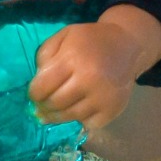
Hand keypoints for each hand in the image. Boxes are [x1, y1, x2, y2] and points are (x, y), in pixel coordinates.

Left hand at [27, 7, 160, 137]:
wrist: (126, 44)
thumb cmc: (90, 40)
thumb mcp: (63, 36)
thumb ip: (45, 56)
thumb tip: (37, 85)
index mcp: (72, 59)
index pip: (42, 87)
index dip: (34, 93)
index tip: (34, 94)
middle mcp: (88, 80)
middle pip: (55, 104)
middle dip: (44, 106)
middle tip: (42, 106)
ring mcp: (103, 97)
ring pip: (70, 116)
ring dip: (59, 116)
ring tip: (54, 112)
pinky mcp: (114, 109)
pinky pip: (89, 124)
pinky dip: (81, 120)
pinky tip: (78, 110)